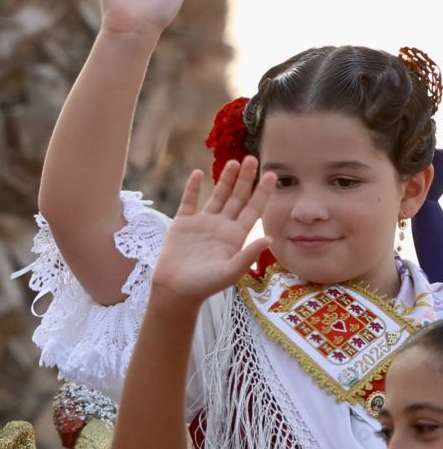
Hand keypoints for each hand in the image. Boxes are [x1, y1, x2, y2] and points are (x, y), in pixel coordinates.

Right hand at [151, 159, 274, 302]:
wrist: (176, 290)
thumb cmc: (204, 285)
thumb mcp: (230, 272)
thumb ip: (248, 255)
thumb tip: (270, 239)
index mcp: (236, 237)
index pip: (253, 209)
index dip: (262, 192)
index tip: (272, 174)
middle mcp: (222, 226)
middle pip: (237, 198)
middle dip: (245, 179)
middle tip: (252, 159)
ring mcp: (202, 224)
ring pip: (217, 196)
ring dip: (225, 179)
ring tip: (233, 162)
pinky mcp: (183, 224)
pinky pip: (189, 201)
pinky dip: (192, 187)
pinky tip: (197, 173)